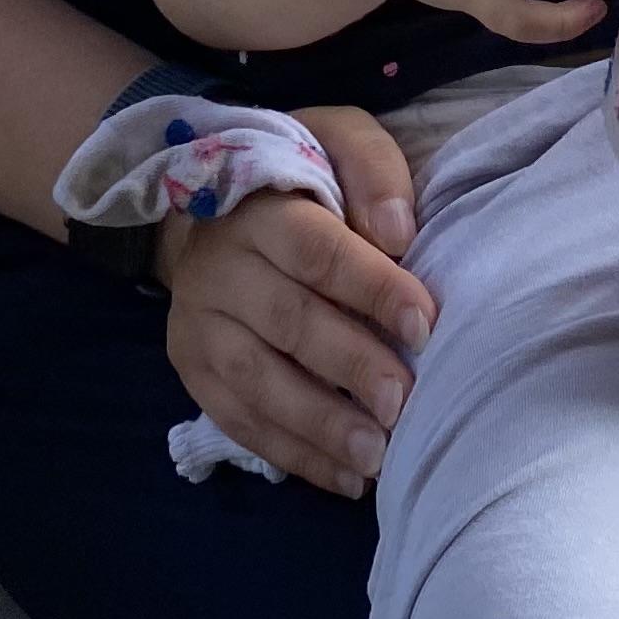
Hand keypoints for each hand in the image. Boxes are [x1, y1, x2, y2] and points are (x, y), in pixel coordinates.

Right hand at [150, 104, 433, 496]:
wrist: (218, 210)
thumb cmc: (304, 179)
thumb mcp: (339, 142)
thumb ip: (373, 172)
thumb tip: (398, 234)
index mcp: (259, 208)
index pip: (314, 249)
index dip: (371, 287)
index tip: (425, 324)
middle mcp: (218, 267)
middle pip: (287, 321)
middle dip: (350, 365)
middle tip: (403, 402)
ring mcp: (197, 324)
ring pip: (255, 381)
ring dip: (320, 424)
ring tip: (378, 455)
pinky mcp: (192, 369)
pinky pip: (239, 420)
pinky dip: (294, 454)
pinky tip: (346, 477)